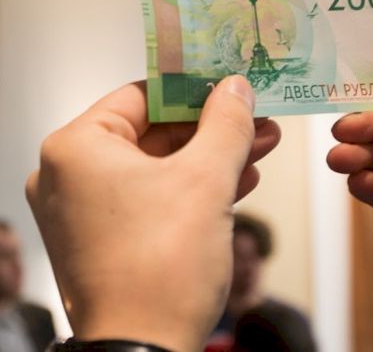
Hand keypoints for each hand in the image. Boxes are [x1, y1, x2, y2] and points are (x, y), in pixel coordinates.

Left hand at [26, 76, 280, 351]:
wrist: (145, 350)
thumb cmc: (163, 262)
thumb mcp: (206, 180)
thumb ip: (225, 124)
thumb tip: (236, 87)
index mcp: (78, 149)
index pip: (142, 95)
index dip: (195, 87)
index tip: (232, 84)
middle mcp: (73, 176)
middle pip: (157, 132)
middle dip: (215, 128)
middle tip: (258, 118)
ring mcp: (90, 210)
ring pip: (162, 167)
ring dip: (213, 157)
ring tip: (262, 146)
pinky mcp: (110, 237)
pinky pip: (156, 197)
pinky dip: (196, 188)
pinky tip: (240, 180)